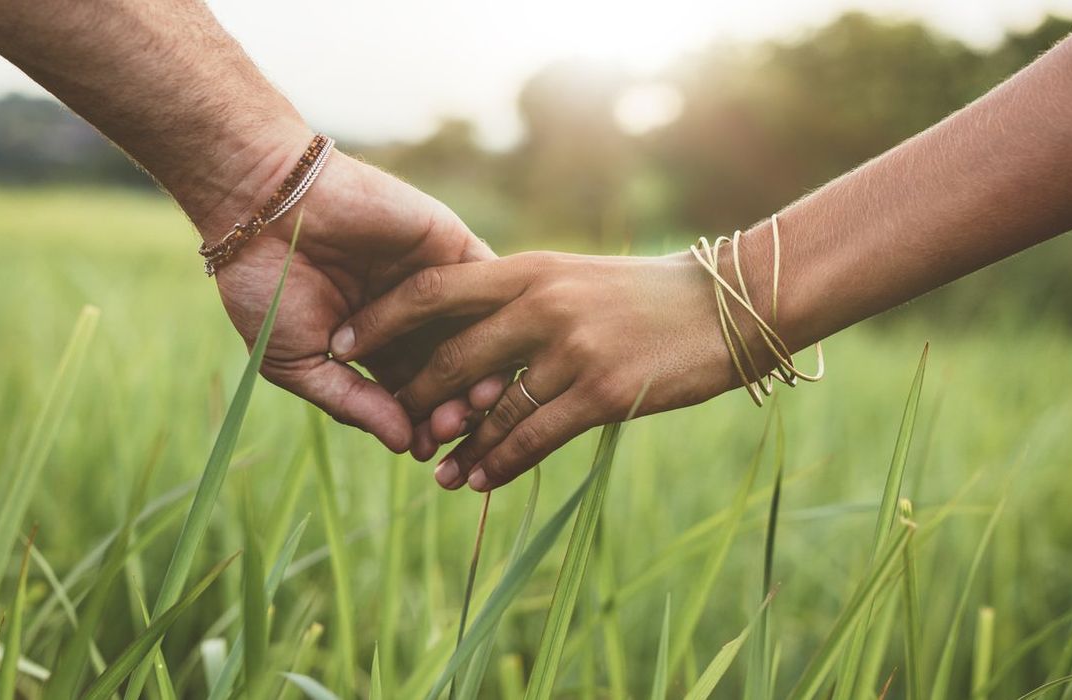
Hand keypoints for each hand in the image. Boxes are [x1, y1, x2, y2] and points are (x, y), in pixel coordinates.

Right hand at [208, 145, 506, 453]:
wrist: (263, 207)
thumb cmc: (266, 286)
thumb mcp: (298, 361)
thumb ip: (351, 403)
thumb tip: (403, 445)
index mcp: (376, 347)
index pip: (414, 396)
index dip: (422, 425)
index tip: (424, 450)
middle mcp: (411, 318)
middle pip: (451, 372)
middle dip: (454, 405)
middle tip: (452, 428)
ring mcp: (434, 281)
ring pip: (475, 335)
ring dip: (481, 369)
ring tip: (473, 400)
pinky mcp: (450, 244)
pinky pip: (487, 284)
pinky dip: (494, 317)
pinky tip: (491, 348)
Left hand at [330, 251, 783, 490]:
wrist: (727, 304)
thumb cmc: (646, 294)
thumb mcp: (575, 277)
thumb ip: (521, 297)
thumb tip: (466, 333)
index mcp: (528, 268)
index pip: (432, 290)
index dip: (380, 320)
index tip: (343, 342)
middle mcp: (541, 303)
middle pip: (451, 358)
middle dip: (415, 399)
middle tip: (397, 428)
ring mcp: (570, 348)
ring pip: (490, 409)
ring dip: (458, 446)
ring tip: (435, 473)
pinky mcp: (600, 392)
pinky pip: (533, 437)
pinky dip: (500, 463)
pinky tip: (482, 481)